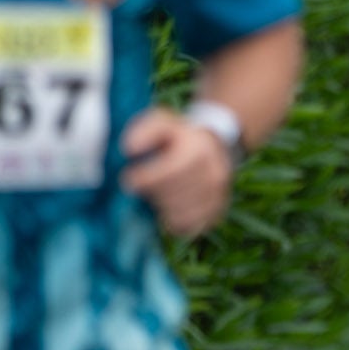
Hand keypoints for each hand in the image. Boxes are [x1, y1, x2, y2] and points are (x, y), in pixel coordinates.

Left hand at [120, 109, 234, 236]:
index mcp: (200, 150)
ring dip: (161, 208)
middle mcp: (215, 173)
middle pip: (171, 197)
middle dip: (150, 195)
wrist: (215, 148)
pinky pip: (189, 226)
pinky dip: (173, 221)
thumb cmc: (179, 136)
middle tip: (143, 188)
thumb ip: (144, 131)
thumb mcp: (162, 123)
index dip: (142, 180)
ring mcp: (219, 195)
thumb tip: (130, 149)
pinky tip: (168, 208)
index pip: (166, 174)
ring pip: (179, 214)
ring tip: (156, 196)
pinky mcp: (217, 212)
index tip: (130, 177)